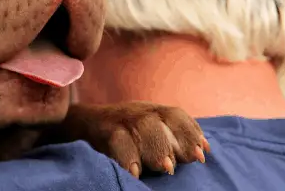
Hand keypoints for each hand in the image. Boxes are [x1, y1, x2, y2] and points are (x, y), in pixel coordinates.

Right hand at [58, 101, 209, 177]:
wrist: (82, 124)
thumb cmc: (124, 136)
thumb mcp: (147, 135)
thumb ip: (171, 142)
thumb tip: (200, 154)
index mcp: (153, 112)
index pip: (175, 115)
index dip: (190, 132)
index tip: (202, 154)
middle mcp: (139, 111)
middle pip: (161, 118)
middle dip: (176, 140)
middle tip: (183, 162)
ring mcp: (120, 118)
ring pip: (141, 125)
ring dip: (156, 146)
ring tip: (165, 169)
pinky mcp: (102, 129)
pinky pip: (116, 140)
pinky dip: (127, 157)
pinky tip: (134, 173)